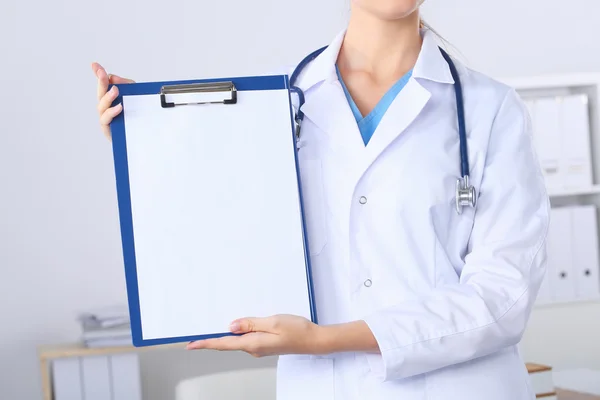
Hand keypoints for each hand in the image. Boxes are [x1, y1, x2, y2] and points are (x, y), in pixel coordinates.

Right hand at [91, 62, 134, 139]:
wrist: (141, 139)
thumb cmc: (134, 117)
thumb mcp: (135, 97)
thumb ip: (127, 85)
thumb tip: (113, 77)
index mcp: (111, 98)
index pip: (103, 84)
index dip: (98, 74)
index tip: (94, 65)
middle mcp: (105, 107)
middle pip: (101, 93)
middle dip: (101, 82)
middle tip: (102, 73)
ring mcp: (106, 118)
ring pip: (102, 106)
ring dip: (108, 97)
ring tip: (115, 91)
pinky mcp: (108, 129)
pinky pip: (107, 120)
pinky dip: (112, 112)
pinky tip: (119, 107)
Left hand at [186, 315, 324, 357]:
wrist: (314, 340)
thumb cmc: (297, 330)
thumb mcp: (273, 322)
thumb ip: (250, 324)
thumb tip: (231, 326)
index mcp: (254, 343)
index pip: (224, 344)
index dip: (206, 343)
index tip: (191, 344)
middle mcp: (254, 348)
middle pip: (228, 343)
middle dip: (213, 337)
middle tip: (198, 332)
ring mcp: (259, 348)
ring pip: (238, 340)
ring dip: (227, 334)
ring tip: (216, 325)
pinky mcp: (265, 344)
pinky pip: (247, 339)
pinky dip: (239, 332)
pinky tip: (239, 325)